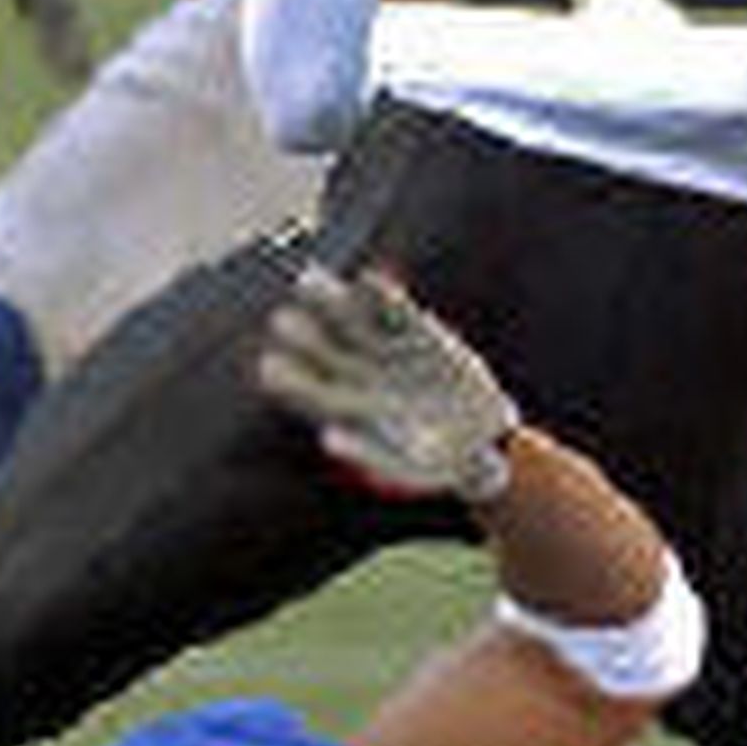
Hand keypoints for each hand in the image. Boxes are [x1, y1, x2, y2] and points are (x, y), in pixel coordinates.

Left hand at [258, 264, 520, 503]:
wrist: (479, 436)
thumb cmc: (434, 463)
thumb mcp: (404, 466)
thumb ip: (366, 453)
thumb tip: (328, 437)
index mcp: (348, 409)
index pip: (310, 392)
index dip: (290, 380)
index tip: (267, 368)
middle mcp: (361, 375)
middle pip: (323, 351)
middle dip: (304, 336)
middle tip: (281, 321)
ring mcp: (388, 352)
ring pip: (353, 323)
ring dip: (331, 302)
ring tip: (307, 280)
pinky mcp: (420, 335)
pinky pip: (397, 312)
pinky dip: (384, 297)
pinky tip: (368, 280)